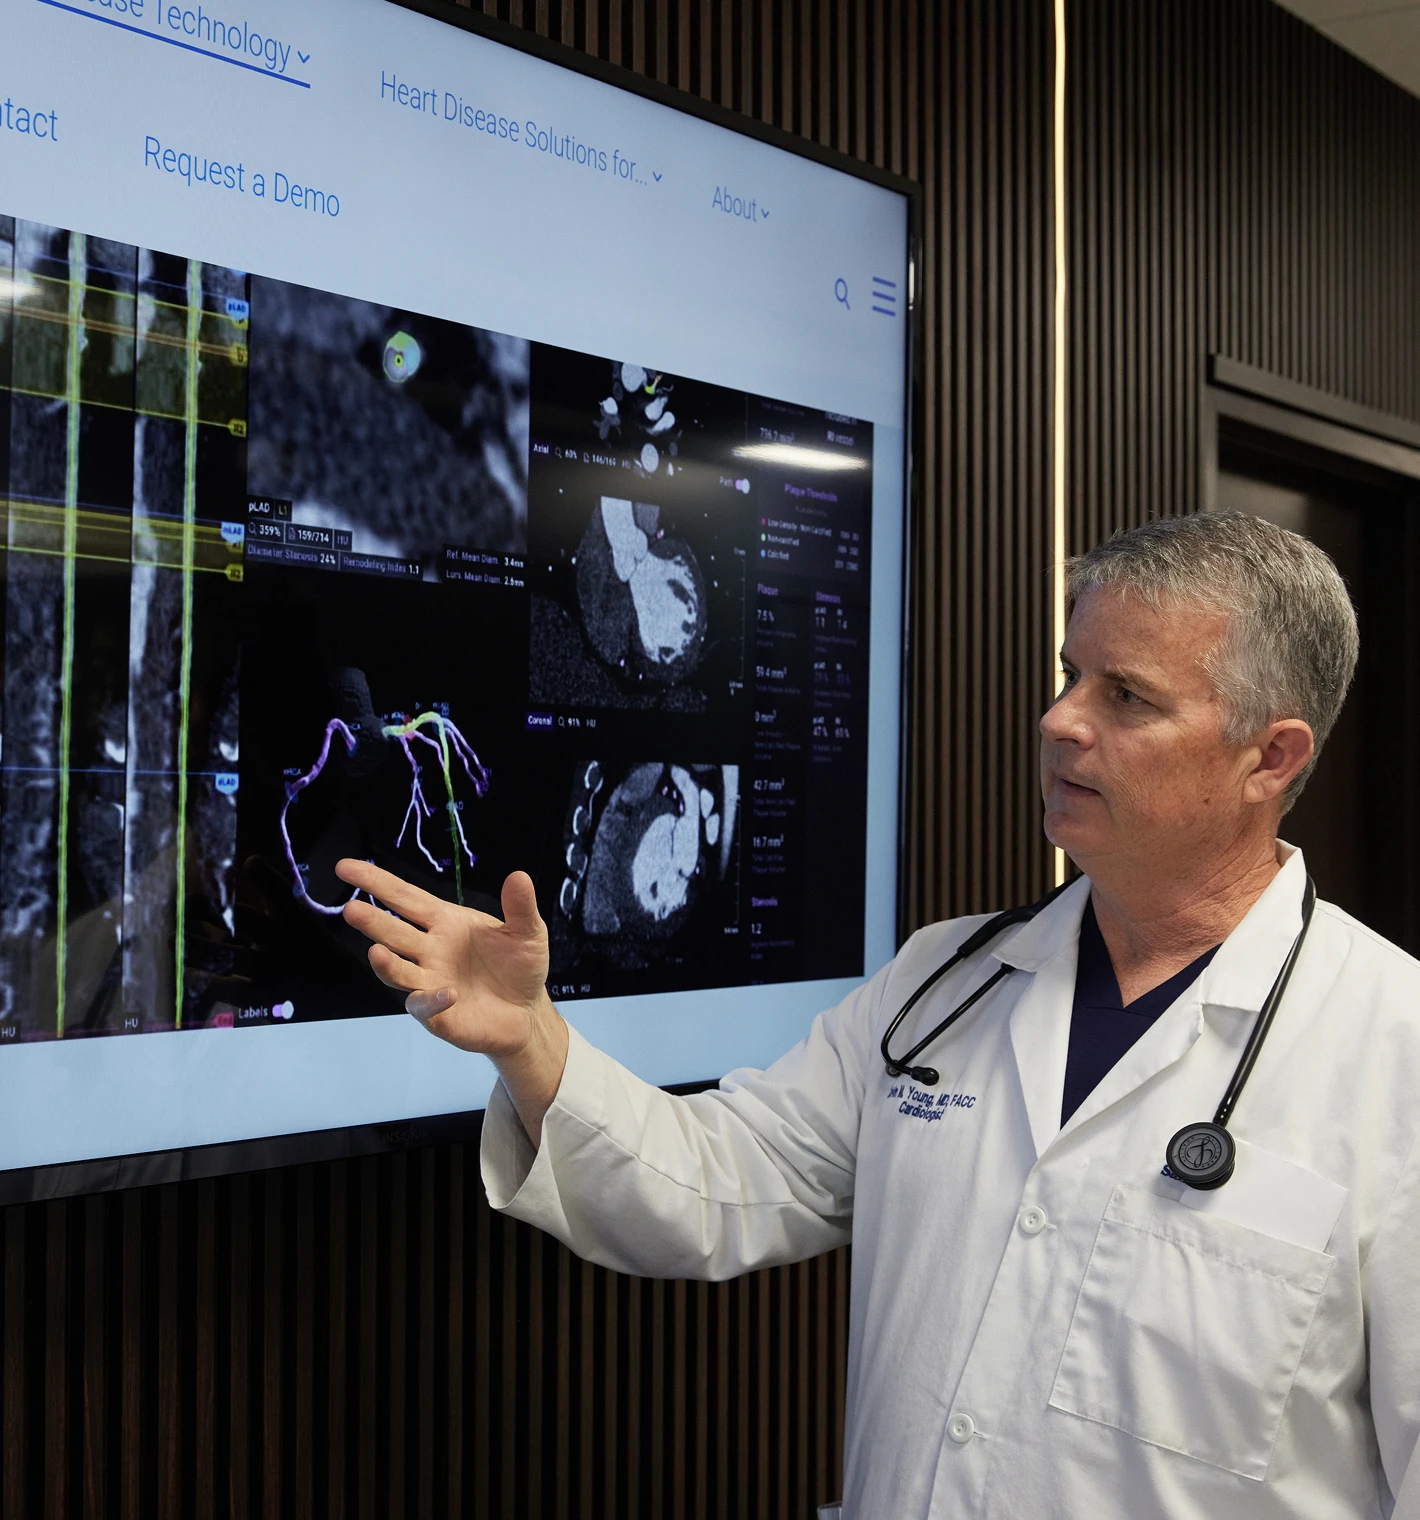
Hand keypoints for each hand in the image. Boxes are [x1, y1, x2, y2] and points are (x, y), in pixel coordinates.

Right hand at [336, 860, 567, 1141]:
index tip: (346, 866)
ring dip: (386, 963)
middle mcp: (430, 950)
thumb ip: (520, 907)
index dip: (377, 881)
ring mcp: (430, 982)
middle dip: (372, 920)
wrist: (527, 1012)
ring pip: (399, 971)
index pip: (405, 898)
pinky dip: (431, 999)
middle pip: (394, 931)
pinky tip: (445, 991)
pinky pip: (427, 1006)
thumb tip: (519, 875)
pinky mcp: (439, 1014)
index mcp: (445, 922)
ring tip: (375, 952)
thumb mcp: (528, 932)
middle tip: (350, 908)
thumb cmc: (519, 967)